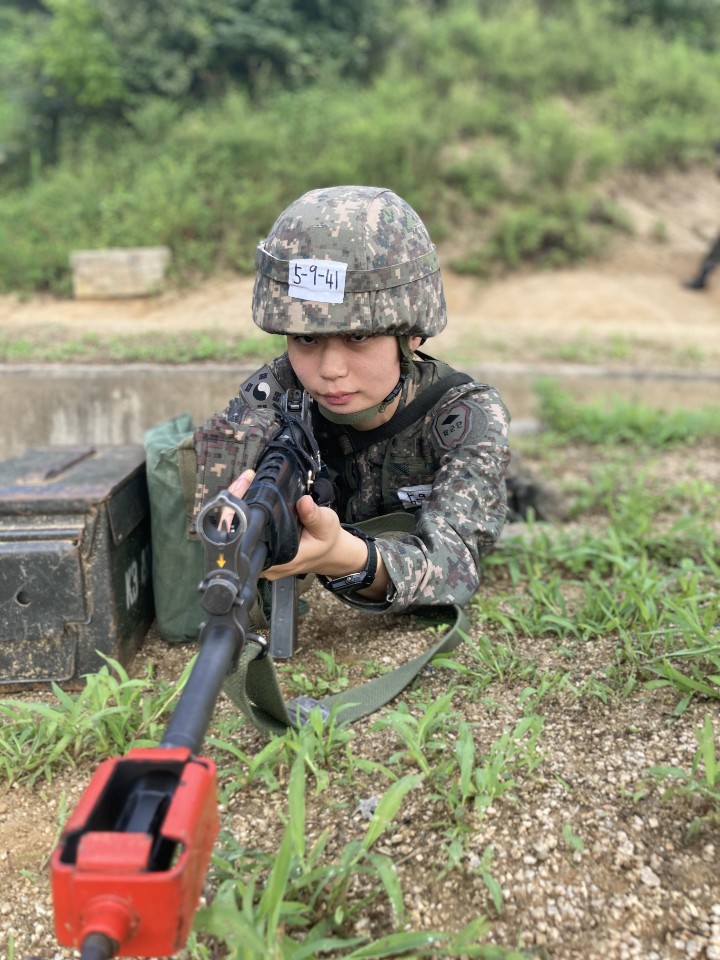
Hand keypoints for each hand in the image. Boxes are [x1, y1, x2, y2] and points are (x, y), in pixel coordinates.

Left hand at [221, 470, 388, 598]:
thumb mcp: (326, 525)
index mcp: (279, 560)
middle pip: (234, 536)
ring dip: (236, 506)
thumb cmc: (327, 540)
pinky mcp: (260, 552)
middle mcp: (265, 563)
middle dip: (234, 505)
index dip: (237, 519)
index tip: (241, 495)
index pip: (245, 543)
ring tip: (244, 482)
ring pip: (235, 534)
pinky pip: (242, 532)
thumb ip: (314, 516)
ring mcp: (260, 560)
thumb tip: (303, 502)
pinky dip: (241, 511)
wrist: (329, 552)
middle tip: (244, 481)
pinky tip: (244, 492)